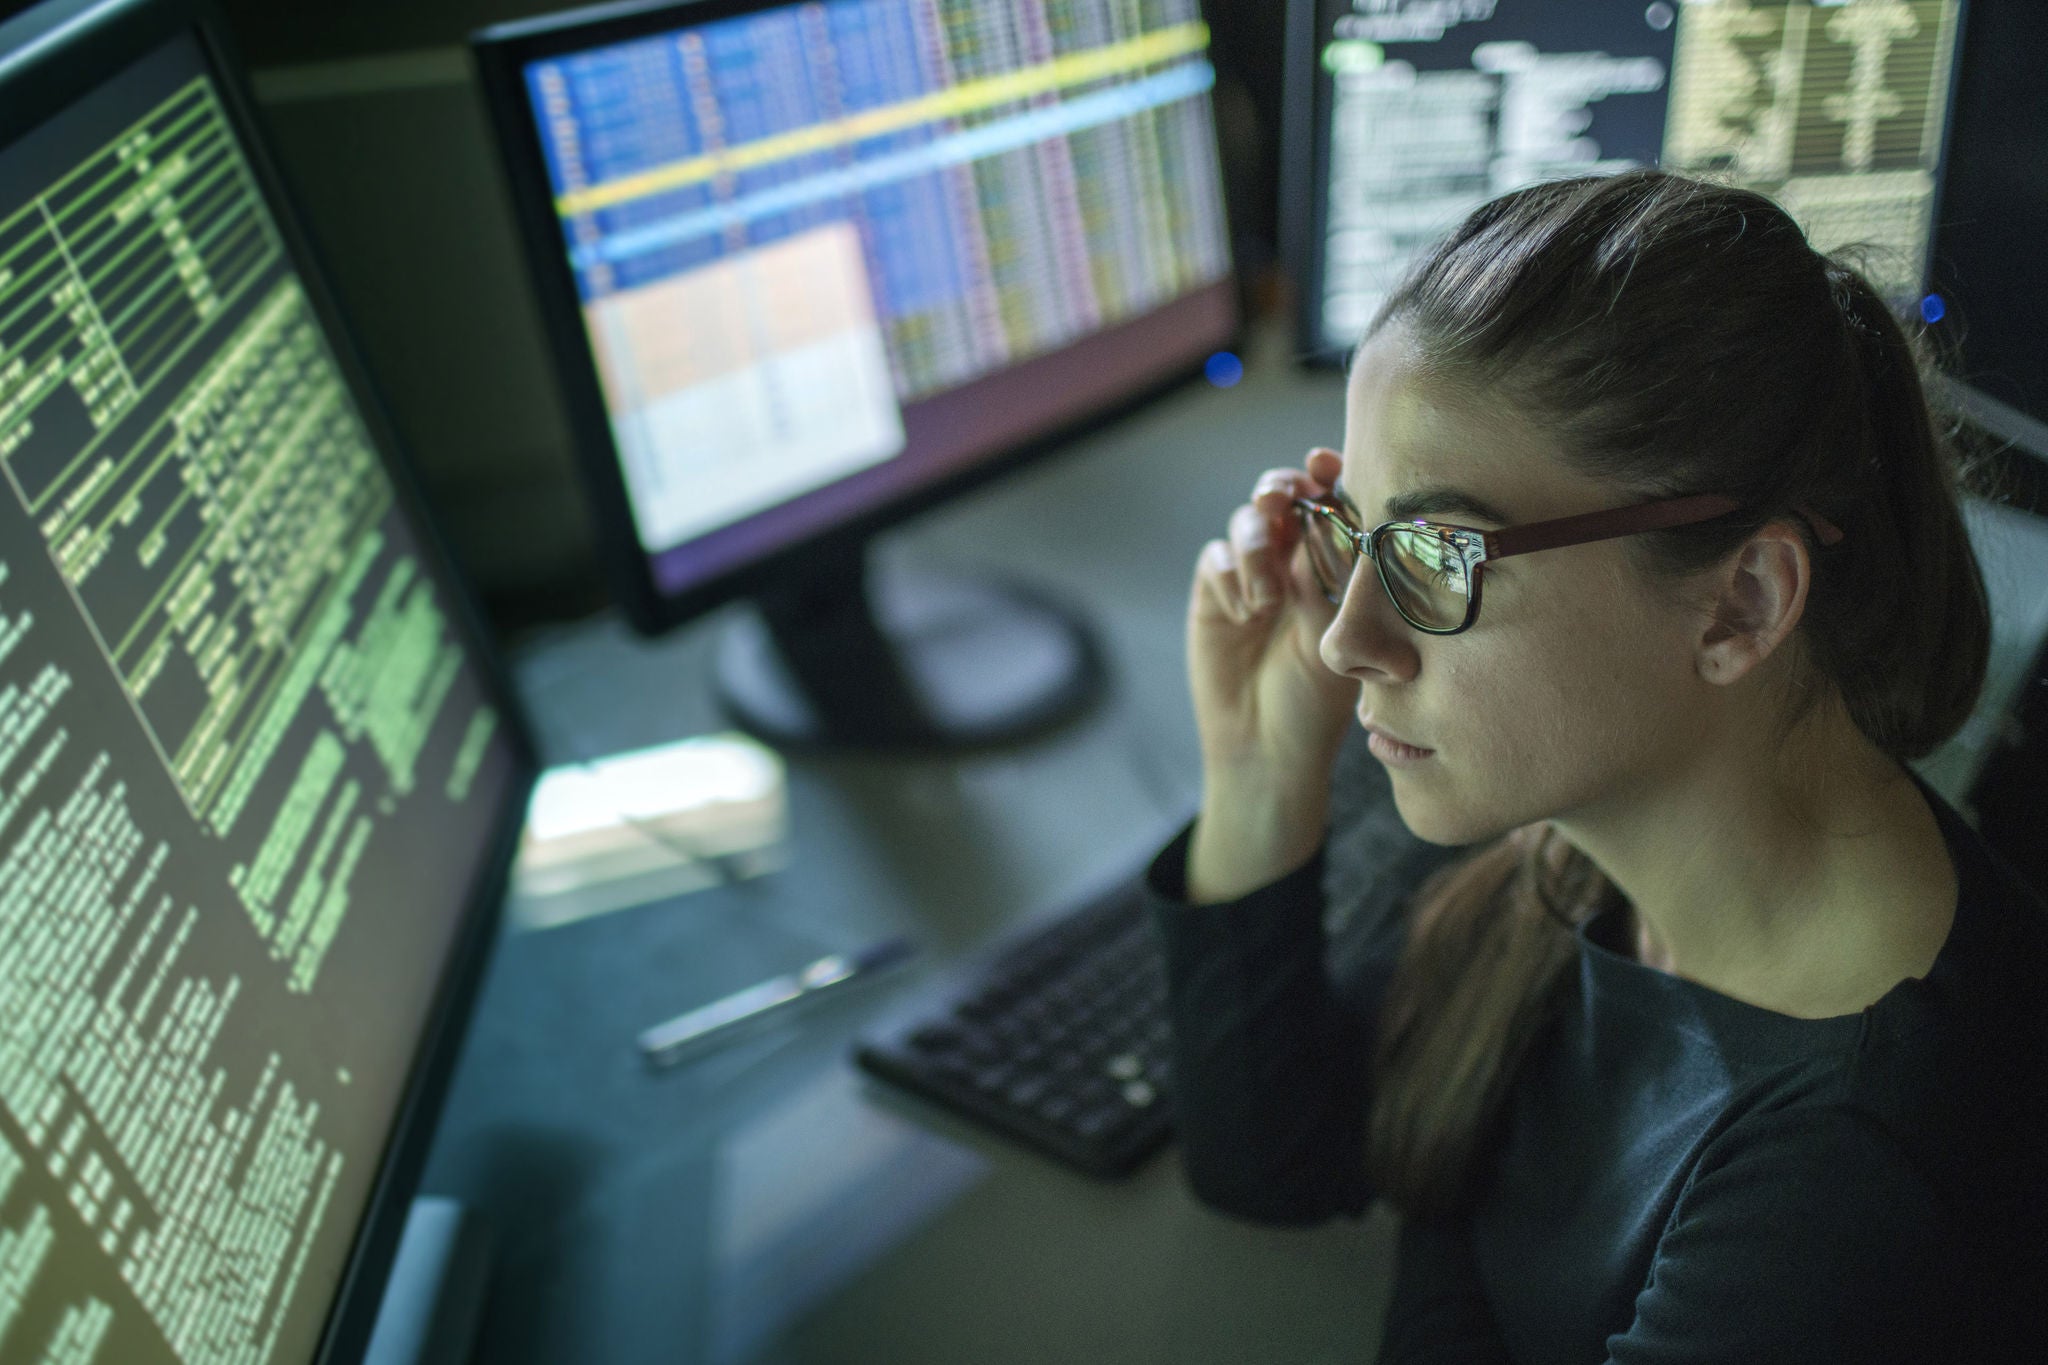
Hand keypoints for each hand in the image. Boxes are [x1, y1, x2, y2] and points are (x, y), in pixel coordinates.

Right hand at [1185, 448, 1357, 899]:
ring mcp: (1251, 576)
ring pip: (1247, 522)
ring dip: (1257, 544)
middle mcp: (1292, 560)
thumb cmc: (1318, 702)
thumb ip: (1330, 578)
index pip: (1331, 501)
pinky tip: (1246, 614)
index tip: (1325, 464)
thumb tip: (1329, 518)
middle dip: (1280, 488)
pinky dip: (1230, 576)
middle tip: (1283, 498)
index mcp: (1334, 564)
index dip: (1326, 474)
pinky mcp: (1214, 595)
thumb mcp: (1337, 637)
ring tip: (1268, 596)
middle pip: (1281, 496)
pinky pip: (1216, 559)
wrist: (1267, 748)